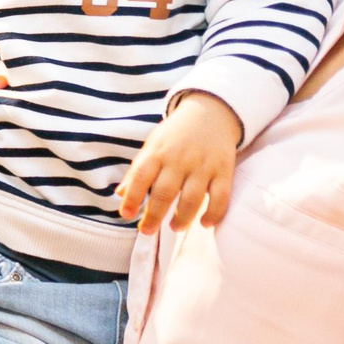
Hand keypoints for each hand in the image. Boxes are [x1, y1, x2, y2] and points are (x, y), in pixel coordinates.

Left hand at [119, 93, 238, 231]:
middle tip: (146, 231)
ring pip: (192, 198)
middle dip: (154, 215)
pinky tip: (204, 224)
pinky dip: (214, 213)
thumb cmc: (175, 135)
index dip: (132, 197)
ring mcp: (203, 166)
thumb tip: (120, 195)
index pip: (141, 177)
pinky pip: (221, 196)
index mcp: (157, 152)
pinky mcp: (224, 170)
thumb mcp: (152, 146)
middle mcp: (179, 160)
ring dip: (182, 218)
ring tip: (174, 229)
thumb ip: (138, 171)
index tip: (126, 214)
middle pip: (165, 192)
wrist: (210, 113)